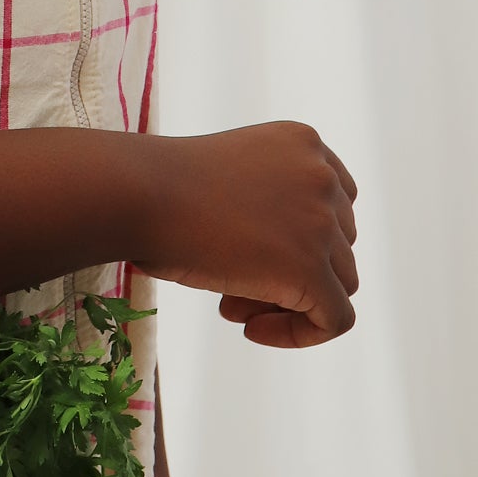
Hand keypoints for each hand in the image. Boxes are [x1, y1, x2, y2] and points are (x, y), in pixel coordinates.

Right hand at [135, 121, 358, 347]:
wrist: (139, 193)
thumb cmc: (164, 185)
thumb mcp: (235, 173)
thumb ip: (274, 200)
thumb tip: (291, 264)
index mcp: (304, 143)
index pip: (336, 205)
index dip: (302, 239)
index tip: (252, 255)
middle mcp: (323, 176)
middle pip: (337, 246)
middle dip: (289, 272)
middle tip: (232, 288)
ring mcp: (322, 222)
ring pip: (338, 283)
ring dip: (287, 301)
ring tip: (231, 305)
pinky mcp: (311, 269)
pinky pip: (334, 320)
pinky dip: (298, 333)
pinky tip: (250, 330)